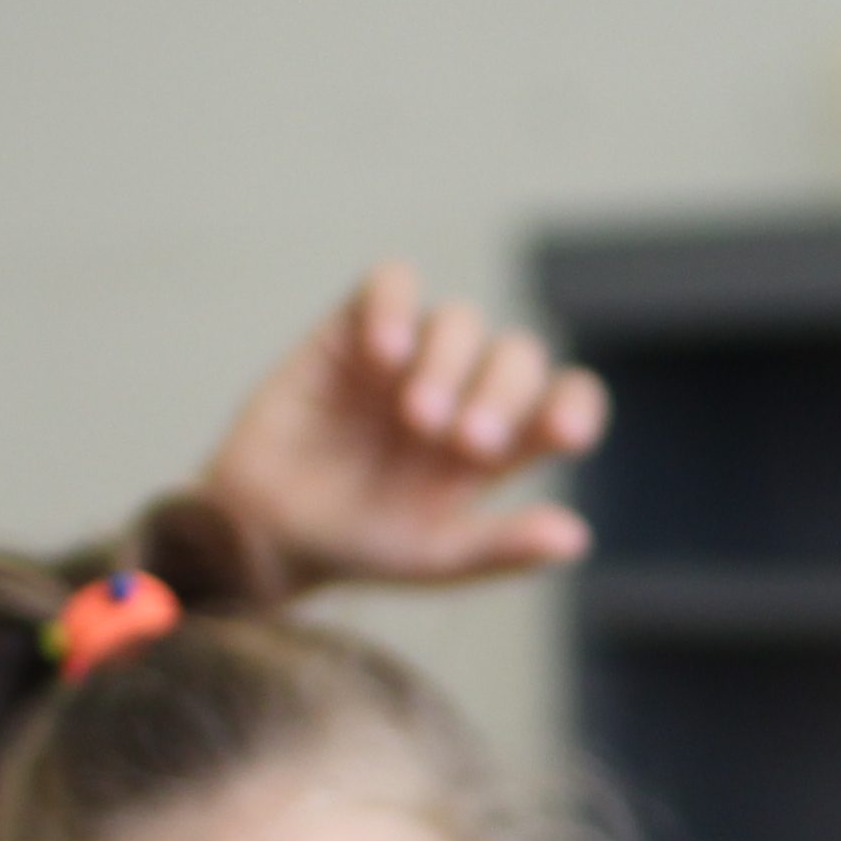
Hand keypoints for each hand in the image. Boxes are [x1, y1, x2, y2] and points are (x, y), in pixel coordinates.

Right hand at [200, 260, 606, 594]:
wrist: (263, 527)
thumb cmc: (358, 543)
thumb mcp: (434, 556)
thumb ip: (503, 547)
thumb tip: (577, 539)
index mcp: (500, 443)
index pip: (565, 399)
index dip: (575, 404)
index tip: (564, 433)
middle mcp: (465, 388)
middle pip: (518, 355)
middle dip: (502, 394)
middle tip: (468, 442)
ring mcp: (412, 353)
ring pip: (461, 319)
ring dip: (449, 363)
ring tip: (416, 415)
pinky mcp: (355, 326)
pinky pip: (392, 284)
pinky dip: (395, 307)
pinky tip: (385, 355)